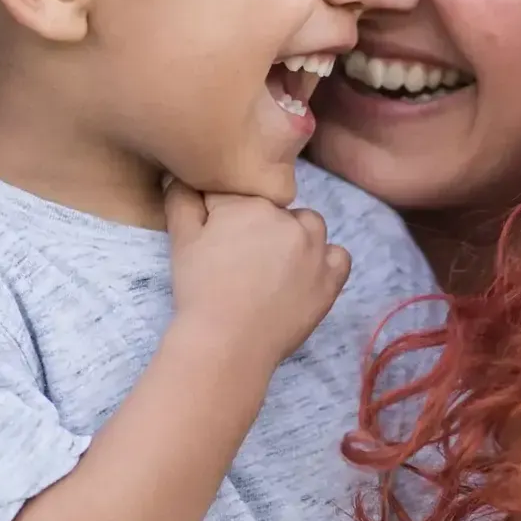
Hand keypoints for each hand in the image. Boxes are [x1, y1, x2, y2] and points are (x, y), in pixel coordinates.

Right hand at [162, 181, 349, 370]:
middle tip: (239, 259)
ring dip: (295, 236)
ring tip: (272, 266)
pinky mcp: (330, 279)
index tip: (215, 239)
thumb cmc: (200, 291)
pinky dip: (326, 260)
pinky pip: (339, 256)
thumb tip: (182, 178)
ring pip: (309, 225)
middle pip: (273, 210)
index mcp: (249, 204)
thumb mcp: (180, 241)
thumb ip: (181, 200)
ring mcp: (314, 249)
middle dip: (258, 226)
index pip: (235, 195)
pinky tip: (306, 274)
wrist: (227, 343)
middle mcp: (287, 219)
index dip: (221, 215)